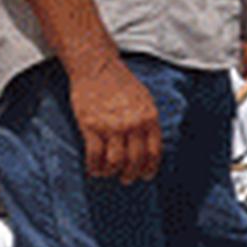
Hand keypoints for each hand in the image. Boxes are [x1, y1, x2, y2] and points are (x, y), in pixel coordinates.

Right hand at [69, 57, 161, 182]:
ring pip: (115, 162)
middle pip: (135, 161)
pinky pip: (95, 155)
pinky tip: (93, 169)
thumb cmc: (121, 83)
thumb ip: (148, 121)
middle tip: (126, 179)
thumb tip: (149, 143)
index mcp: (149, 119)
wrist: (97, 67)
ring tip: (108, 173)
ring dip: (112, 172)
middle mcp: (133, 125)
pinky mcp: (91, 127)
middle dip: (131, 174)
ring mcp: (111, 127)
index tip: (146, 176)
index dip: (150, 168)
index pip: (154, 152)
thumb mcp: (144, 100)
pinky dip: (94, 167)